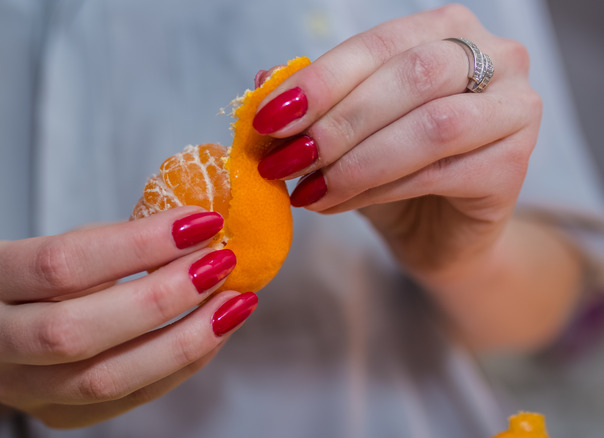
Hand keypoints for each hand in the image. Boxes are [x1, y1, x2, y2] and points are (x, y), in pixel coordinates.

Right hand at [0, 206, 256, 427]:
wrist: (7, 327)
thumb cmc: (46, 275)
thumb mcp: (67, 243)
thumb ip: (122, 242)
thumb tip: (202, 230)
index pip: (61, 263)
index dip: (137, 245)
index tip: (199, 223)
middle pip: (76, 331)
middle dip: (160, 298)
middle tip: (218, 265)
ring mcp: (17, 389)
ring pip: (104, 379)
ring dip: (182, 340)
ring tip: (232, 303)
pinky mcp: (55, 417)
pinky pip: (129, 399)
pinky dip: (181, 365)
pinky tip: (215, 332)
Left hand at [254, 4, 540, 277]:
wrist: (437, 231)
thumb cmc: (391, 170)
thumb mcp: (345, 130)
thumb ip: (314, 103)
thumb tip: (262, 83)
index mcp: (446, 30)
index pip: (377, 44)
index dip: (319, 81)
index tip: (268, 118)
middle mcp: (495, 57)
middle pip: (410, 76)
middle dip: (337, 122)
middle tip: (284, 159)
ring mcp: (515, 109)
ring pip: (431, 126)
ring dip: (356, 160)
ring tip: (307, 187)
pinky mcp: (515, 166)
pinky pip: (438, 173)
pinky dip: (376, 190)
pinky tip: (335, 203)